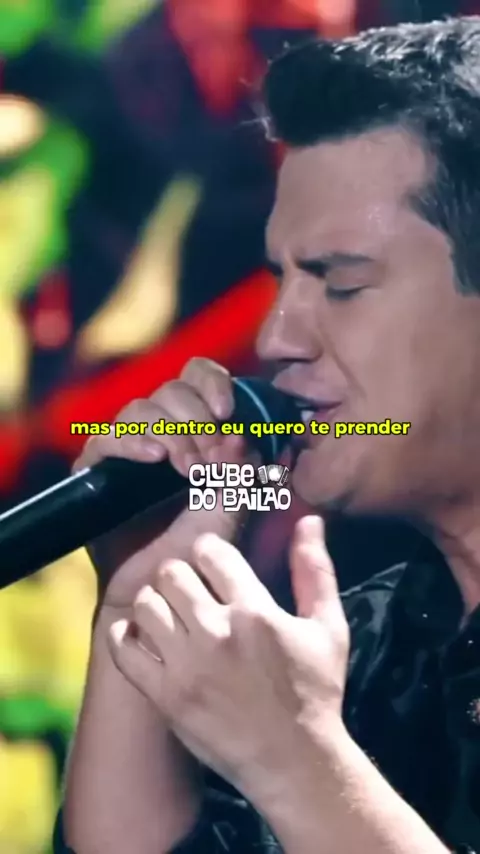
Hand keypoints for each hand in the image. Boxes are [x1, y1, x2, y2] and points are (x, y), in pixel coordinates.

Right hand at [71, 358, 247, 615]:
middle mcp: (161, 434)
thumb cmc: (199, 555)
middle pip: (171, 390)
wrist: (160, 595)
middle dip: (197, 419)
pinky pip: (106, 438)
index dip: (212, 383)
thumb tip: (249, 435)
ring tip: (189, 469)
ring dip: (171, 433)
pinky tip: (153, 458)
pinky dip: (132, 441)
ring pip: (141, 410)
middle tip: (210, 458)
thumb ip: (245, 472)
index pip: (198, 379)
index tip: (227, 411)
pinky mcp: (96, 471)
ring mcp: (127, 451)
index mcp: (197, 432)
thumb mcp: (234, 510)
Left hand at [107, 515, 350, 798]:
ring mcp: (186, 666)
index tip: (213, 563)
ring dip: (156, 602)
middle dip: (181, 573)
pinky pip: (124, 649)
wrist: (295, 764)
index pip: (210, 551)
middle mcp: (216, 633)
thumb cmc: (315, 692)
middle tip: (191, 588)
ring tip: (170, 613)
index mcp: (255, 611)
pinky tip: (144, 636)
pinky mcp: (165, 696)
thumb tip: (309, 519)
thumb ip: (315, 569)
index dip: (209, 550)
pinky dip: (127, 636)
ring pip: (146, 604)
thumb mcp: (328, 627)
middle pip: (172, 572)